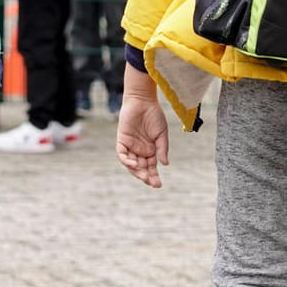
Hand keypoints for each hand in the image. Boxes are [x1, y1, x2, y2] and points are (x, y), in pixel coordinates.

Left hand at [116, 70, 169, 187]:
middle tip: (152, 183)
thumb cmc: (154, 116)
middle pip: (141, 168)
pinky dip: (126, 161)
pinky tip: (134, 164)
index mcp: (150, 150)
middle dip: (146, 177)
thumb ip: (162, 149)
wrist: (143, 101)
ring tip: (144, 176)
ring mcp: (130, 146)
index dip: (154, 176)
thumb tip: (165, 164)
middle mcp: (140, 150)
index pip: (151, 167)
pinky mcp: (122, 140)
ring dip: (136, 171)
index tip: (158, 185)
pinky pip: (122, 154)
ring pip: (131, 164)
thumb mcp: (162, 134)